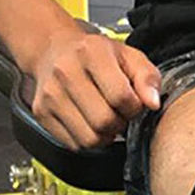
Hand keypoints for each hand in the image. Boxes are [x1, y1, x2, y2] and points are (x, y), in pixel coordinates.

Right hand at [31, 26, 161, 150]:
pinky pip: (74, 144)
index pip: (121, 97)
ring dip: (105, 136)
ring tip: (106, 118)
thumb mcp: (129, 56)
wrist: (54, 50)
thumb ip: (147, 78)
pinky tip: (90, 123)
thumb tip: (153, 103)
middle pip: (104, 122)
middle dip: (120, 124)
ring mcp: (50, 94)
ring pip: (89, 138)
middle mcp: (65, 72)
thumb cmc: (97, 56)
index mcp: (91, 53)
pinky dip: (88, 140)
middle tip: (120, 113)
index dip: (134, 107)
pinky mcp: (42, 113)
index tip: (133, 104)